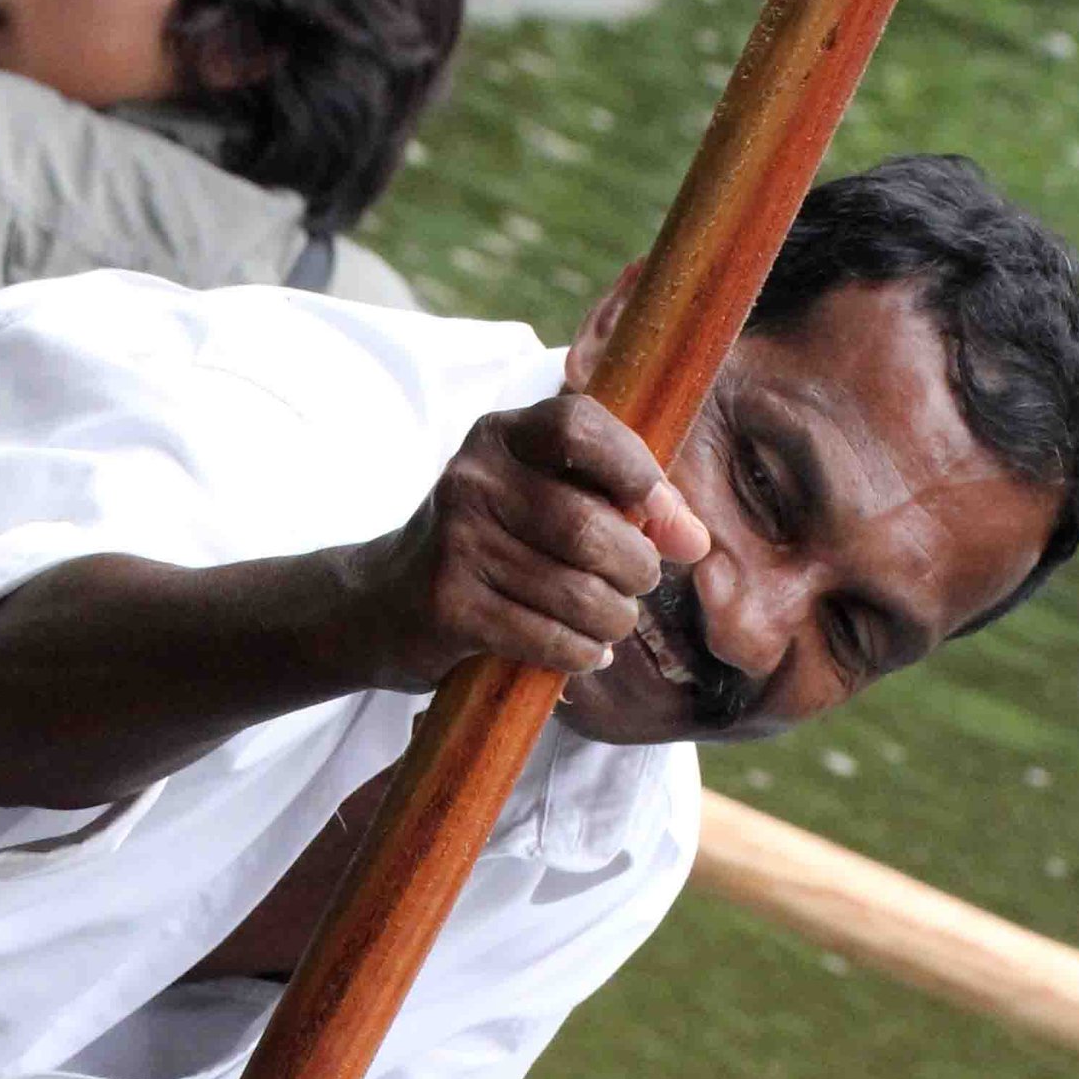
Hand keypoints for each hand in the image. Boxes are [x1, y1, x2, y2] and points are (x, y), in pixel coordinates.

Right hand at [356, 391, 709, 692]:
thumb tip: (693, 540)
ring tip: (613, 622)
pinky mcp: (450, 606)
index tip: (660, 512)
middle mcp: (473, 479)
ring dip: (613, 618)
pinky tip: (588, 652)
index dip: (633, 467)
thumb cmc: (488, 547)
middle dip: (635, 566)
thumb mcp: (539, 501)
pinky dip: (582, 652)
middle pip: (589, 525)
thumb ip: (616, 504)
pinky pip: (546, 637)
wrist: (385, 604)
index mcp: (501, 435)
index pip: (579, 426)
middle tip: (638, 585)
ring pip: (575, 590)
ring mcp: (457, 543)